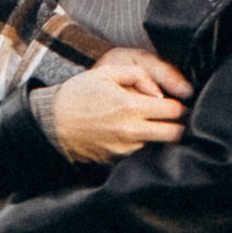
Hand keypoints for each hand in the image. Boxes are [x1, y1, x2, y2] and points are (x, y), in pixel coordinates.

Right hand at [41, 46, 190, 164]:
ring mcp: (124, 149)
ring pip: (157, 144)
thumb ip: (139, 75)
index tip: (176, 104)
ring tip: (144, 123)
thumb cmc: (79, 93)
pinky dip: (140, 144)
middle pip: (174, 134)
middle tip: (172, 118)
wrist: (51, 122)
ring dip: (157, 135)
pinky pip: (138, 152)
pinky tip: (128, 133)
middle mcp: (130, 131)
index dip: (179, 106)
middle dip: (177, 125)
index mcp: (130, 107)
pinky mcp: (116, 160)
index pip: (174, 111)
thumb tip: (160, 94)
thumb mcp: (106, 72)